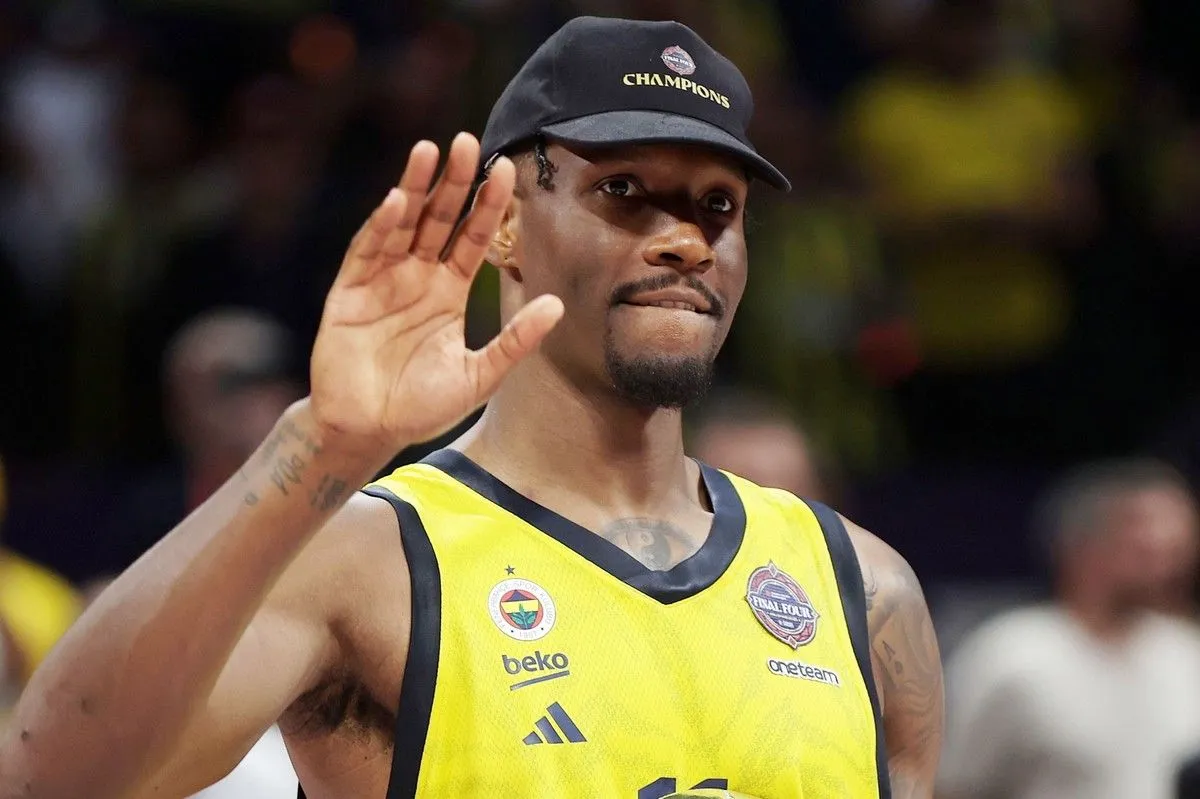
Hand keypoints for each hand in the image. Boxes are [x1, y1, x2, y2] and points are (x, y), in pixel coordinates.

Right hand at [309, 133, 562, 453]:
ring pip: (401, 223)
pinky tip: (395, 201)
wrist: (368, 430)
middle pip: (438, 218)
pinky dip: (380, 226)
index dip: (488, 205)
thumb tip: (557, 305)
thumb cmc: (422, 405)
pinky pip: (367, 252)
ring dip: (414, 188)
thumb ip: (515, 340)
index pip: (473, 237)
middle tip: (467, 143)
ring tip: (428, 151)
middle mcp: (417, 276)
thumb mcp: (479, 374)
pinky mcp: (350, 292)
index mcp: (449, 290)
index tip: (506, 170)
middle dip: (453, 182)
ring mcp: (382, 280)